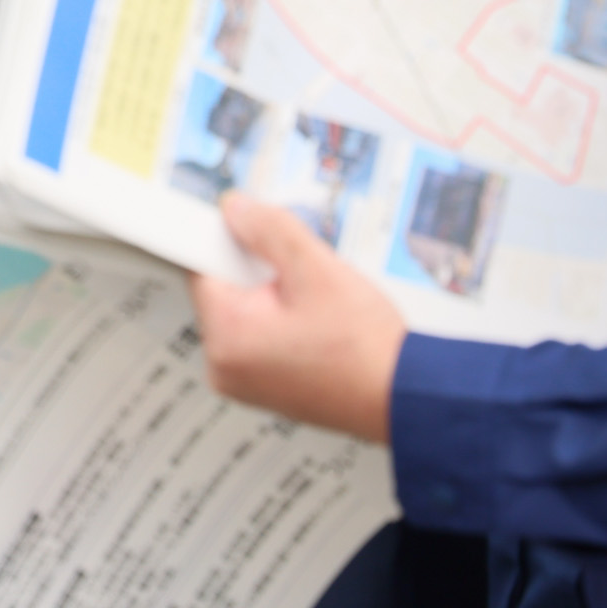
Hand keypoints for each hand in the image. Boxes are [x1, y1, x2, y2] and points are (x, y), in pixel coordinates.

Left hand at [190, 193, 407, 442]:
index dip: (226, 239)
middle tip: (301, 275)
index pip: (200, 266)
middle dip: (258, 272)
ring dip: (274, 297)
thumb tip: (235, 208)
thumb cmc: (365, 348)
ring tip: (316, 306)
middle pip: (224, 289)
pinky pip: (260, 338)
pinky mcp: (264, 388)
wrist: (405, 398)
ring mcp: (243, 382)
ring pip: (245, 312)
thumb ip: (269, 230)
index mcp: (226, 337)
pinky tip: (317, 326)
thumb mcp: (317, 269)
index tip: (245, 227)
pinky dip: (282, 323)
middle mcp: (224, 366)